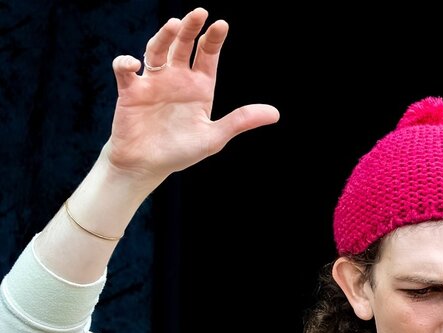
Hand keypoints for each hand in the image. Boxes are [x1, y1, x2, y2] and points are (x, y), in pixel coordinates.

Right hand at [105, 7, 279, 181]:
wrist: (148, 165)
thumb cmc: (181, 151)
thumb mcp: (215, 137)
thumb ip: (241, 120)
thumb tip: (275, 114)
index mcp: (199, 87)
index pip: (208, 56)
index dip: (214, 39)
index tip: (221, 24)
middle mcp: (177, 79)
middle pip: (183, 46)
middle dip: (190, 28)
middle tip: (199, 12)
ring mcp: (153, 82)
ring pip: (157, 51)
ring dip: (163, 37)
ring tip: (174, 24)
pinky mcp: (131, 91)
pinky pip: (125, 71)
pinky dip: (126, 63)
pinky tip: (134, 64)